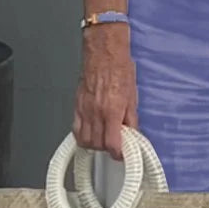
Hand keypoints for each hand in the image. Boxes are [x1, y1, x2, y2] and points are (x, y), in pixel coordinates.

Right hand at [73, 25, 137, 160]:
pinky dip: (82, 136)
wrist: (104, 54)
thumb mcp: (132, 96)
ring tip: (103, 140)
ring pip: (84, 140)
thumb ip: (131, 118)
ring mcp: (84, 110)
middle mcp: (96, 113)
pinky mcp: (77, 106)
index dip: (118, 153)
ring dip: (94, 145)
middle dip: (107, 149)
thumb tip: (132, 133)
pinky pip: (76, 129)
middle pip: (97, 145)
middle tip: (115, 145)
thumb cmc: (119, 69)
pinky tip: (91, 133)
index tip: (122, 153)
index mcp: (112, 111)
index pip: (112, 143)